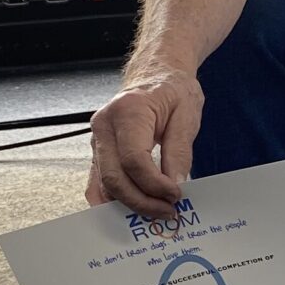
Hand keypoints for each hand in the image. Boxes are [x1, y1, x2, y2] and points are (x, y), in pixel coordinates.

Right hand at [86, 67, 203, 211]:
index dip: (154, 185)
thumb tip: (174, 185)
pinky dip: (115, 201)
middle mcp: (104, 126)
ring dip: (130, 205)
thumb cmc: (172, 89)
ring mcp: (97, 140)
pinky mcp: (98, 152)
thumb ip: (179, 152)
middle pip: (114, 177)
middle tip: (168, 210)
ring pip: (104, 185)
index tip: (176, 195)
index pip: (134, 160)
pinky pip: (99, 183)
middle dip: (142, 201)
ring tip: (157, 211)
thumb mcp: (187, 115)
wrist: (156, 74)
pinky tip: (134, 209)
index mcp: (128, 111)